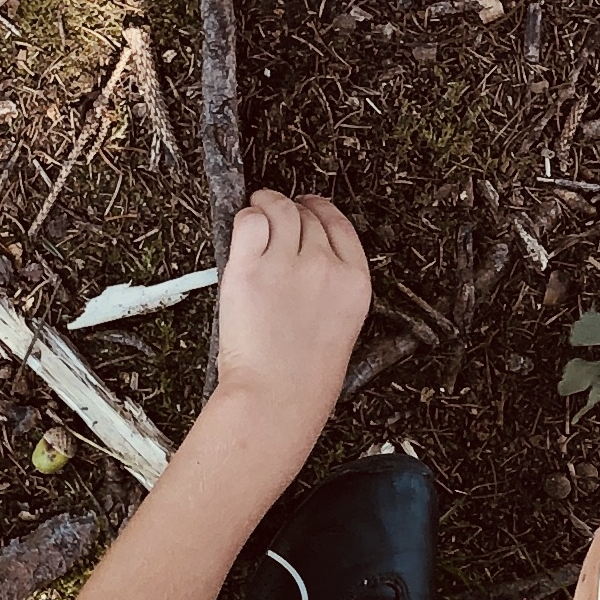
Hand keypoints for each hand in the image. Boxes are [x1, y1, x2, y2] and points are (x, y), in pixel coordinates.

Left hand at [211, 190, 371, 452]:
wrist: (277, 396)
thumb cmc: (304, 375)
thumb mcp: (340, 325)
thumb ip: (331, 287)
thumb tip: (307, 258)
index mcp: (354, 281)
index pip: (340, 225)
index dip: (321, 209)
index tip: (311, 206)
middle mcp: (324, 266)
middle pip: (308, 216)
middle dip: (292, 210)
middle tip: (277, 211)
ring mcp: (286, 264)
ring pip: (279, 209)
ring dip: (267, 203)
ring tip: (257, 205)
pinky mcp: (250, 267)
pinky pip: (249, 221)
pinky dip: (246, 216)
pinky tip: (245, 224)